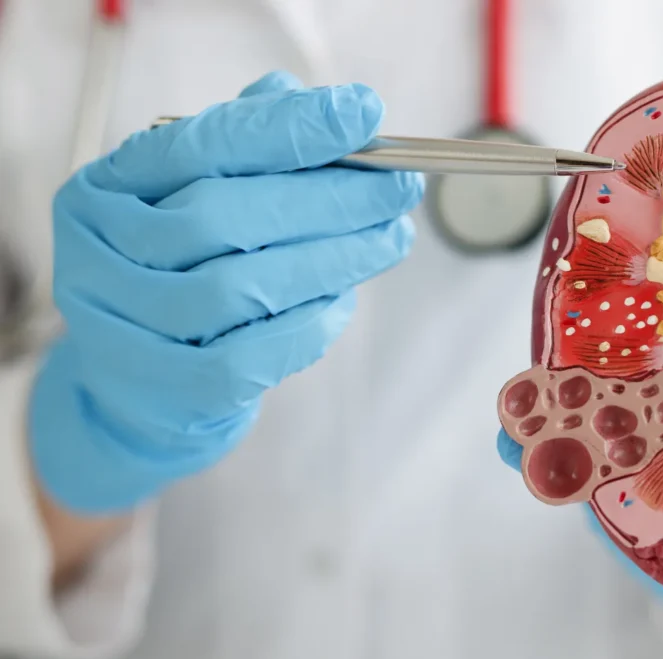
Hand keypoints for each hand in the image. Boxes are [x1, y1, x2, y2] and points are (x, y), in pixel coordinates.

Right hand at [31, 71, 423, 513]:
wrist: (134, 388)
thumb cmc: (175, 274)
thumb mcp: (189, 200)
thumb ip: (244, 146)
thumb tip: (314, 102)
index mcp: (107, 189)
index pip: (200, 144)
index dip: (287, 128)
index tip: (362, 113)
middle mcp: (101, 255)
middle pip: (225, 216)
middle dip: (329, 198)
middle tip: (397, 190)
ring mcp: (126, 328)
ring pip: (244, 287)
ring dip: (335, 259)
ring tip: (390, 240)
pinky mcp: (168, 390)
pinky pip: (252, 355)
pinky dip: (311, 323)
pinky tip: (342, 300)